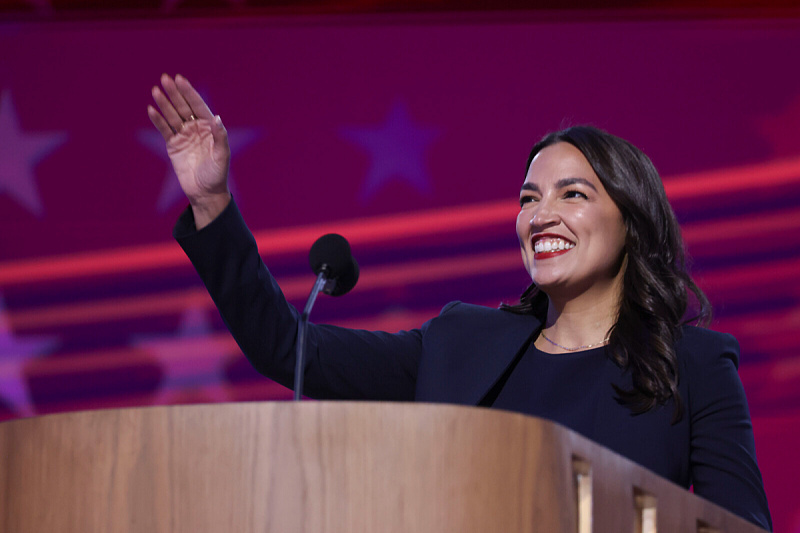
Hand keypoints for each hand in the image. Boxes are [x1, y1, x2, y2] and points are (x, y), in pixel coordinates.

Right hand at [148, 74, 230, 228]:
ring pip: (172, 116)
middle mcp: (196, 129)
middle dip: (175, 93)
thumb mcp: (222, 156)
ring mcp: (184, 136)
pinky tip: (151, 109)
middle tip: (165, 78)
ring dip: (164, 103)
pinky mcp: (173, 145)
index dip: (189, 92)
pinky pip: (164, 130)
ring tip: (155, 90)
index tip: (180, 79)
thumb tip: (217, 118)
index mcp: (209, 128)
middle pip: (183, 107)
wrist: (205, 193)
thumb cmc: (217, 175)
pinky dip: (157, 120)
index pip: (198, 106)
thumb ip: (220, 137)